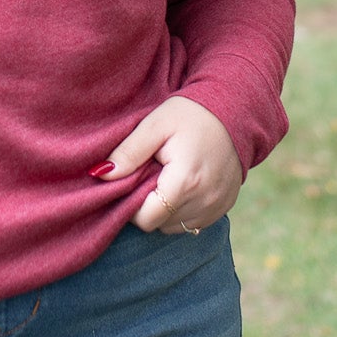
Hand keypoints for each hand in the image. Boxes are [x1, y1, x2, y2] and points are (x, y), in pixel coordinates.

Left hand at [92, 97, 243, 234]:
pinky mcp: (225, 205)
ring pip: (177, 226)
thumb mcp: (155, 125)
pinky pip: (195, 222)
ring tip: (167, 179)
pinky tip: (184, 185)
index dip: (132, 206)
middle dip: (148, 206)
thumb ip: (128, 152)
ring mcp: (218, 205)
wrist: (234, 110)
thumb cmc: (190, 114)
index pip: (146, 219)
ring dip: (166, 210)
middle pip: (161, 224)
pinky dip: (184, 210)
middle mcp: (205, 199)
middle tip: (150, 176)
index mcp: (185, 181)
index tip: (133, 181)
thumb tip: (101, 175)